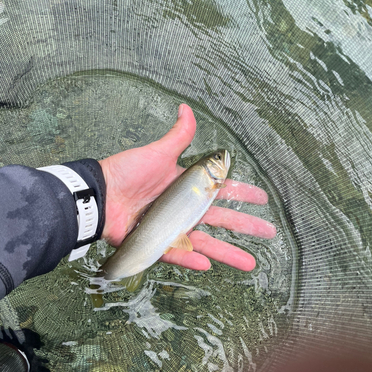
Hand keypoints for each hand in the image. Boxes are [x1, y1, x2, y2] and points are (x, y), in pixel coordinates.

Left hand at [99, 104, 275, 271]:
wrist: (101, 194)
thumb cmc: (127, 172)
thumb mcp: (158, 152)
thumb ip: (178, 135)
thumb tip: (186, 108)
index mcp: (188, 188)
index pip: (223, 191)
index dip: (243, 193)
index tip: (262, 198)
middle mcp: (184, 209)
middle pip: (222, 220)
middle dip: (247, 226)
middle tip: (269, 231)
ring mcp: (173, 228)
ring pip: (206, 243)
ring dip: (228, 253)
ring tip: (250, 263)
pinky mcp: (157, 242)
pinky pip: (177, 253)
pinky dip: (191, 259)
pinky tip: (208, 264)